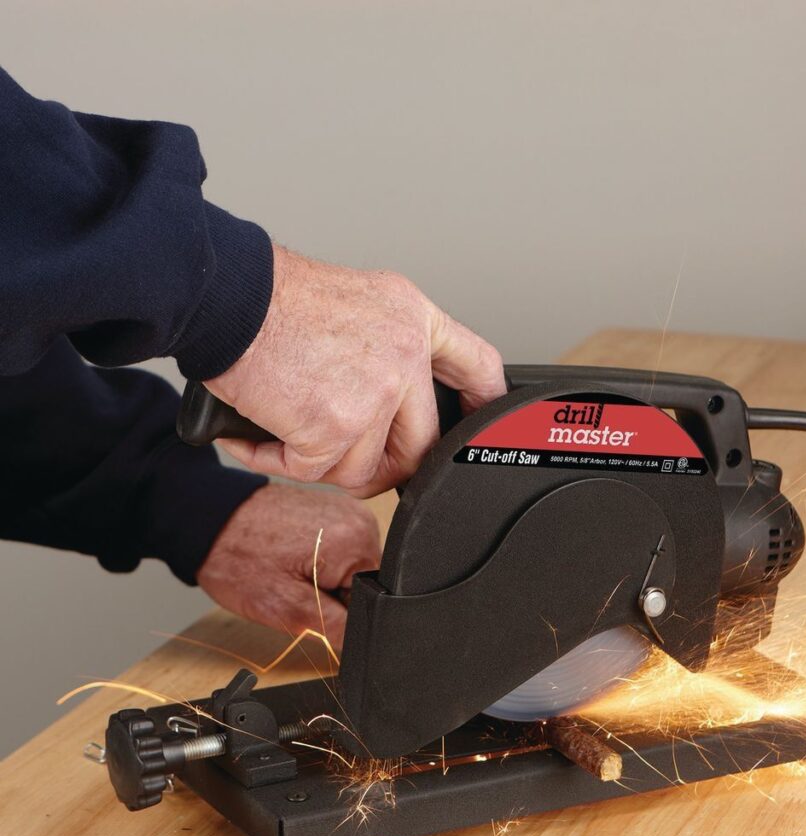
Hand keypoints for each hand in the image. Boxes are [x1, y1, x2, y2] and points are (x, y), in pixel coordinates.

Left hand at [196, 484, 380, 645]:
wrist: (209, 520)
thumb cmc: (237, 559)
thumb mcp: (287, 610)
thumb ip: (334, 629)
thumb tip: (362, 642)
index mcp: (356, 542)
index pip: (370, 599)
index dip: (341, 614)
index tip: (310, 606)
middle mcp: (360, 521)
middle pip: (362, 582)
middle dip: (331, 595)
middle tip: (295, 588)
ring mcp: (347, 512)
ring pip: (350, 569)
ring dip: (323, 579)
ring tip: (290, 568)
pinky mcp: (333, 511)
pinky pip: (339, 551)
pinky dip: (318, 562)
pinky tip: (292, 556)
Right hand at [206, 245, 505, 496]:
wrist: (227, 295)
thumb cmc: (275, 299)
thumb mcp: (361, 301)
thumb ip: (392, 348)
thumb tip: (400, 404)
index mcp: (414, 321)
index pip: (477, 368)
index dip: (482, 405)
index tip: (476, 426)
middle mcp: (405, 356)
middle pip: (422, 444)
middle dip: (385, 465)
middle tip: (348, 456)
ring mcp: (375, 393)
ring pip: (363, 468)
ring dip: (320, 462)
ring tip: (287, 429)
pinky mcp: (335, 426)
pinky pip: (314, 472)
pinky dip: (277, 461)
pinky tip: (256, 435)